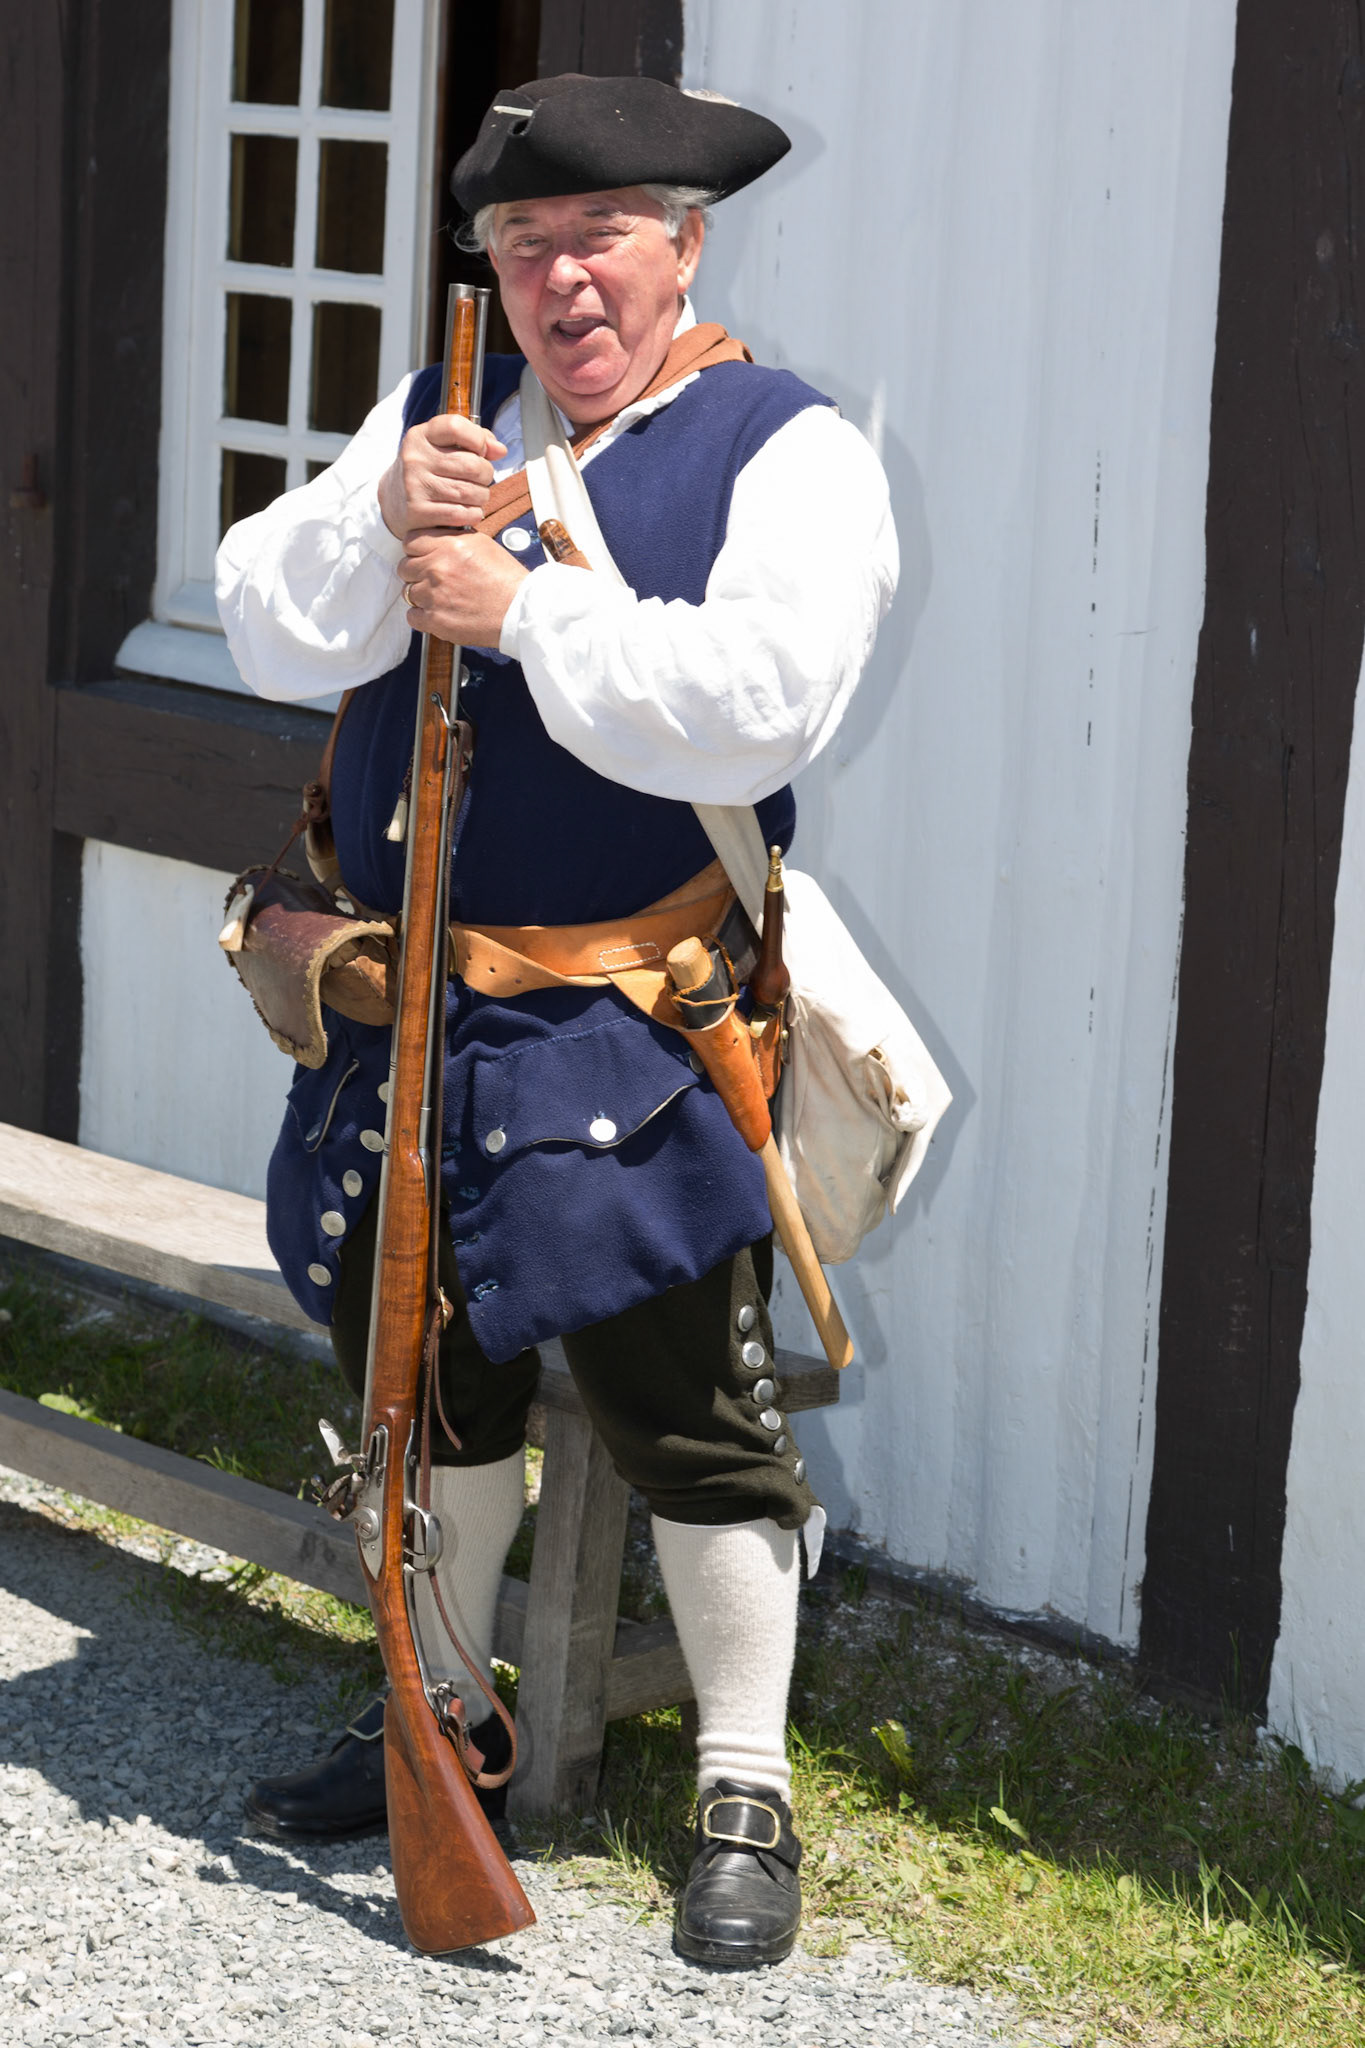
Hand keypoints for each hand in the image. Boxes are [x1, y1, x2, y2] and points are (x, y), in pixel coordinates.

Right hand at [378, 414, 507, 541]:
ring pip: (470, 492)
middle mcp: (415, 458)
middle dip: (486, 474)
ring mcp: (415, 485)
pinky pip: (461, 514)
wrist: (393, 499)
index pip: (456, 427)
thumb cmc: (428, 469)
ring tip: (475, 496)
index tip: (481, 450)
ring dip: (481, 497)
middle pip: (472, 465)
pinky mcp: (418, 511)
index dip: (478, 439)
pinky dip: (473, 514)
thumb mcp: (443, 446)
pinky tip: (468, 511)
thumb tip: (500, 450)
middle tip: (480, 479)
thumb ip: (474, 439)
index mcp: (421, 436)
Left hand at [400, 530, 528, 647]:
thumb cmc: (505, 578)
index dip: (417, 550)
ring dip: (421, 596)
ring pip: (408, 592)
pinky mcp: (434, 620)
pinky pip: (412, 616)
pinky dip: (422, 617)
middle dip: (417, 573)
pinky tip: (439, 613)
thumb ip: (453, 538)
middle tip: (435, 580)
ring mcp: (433, 595)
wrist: (519, 611)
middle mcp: (436, 568)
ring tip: (442, 598)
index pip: (410, 542)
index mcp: (447, 546)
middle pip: (404, 567)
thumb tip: (438, 536)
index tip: (425, 558)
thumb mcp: (481, 544)